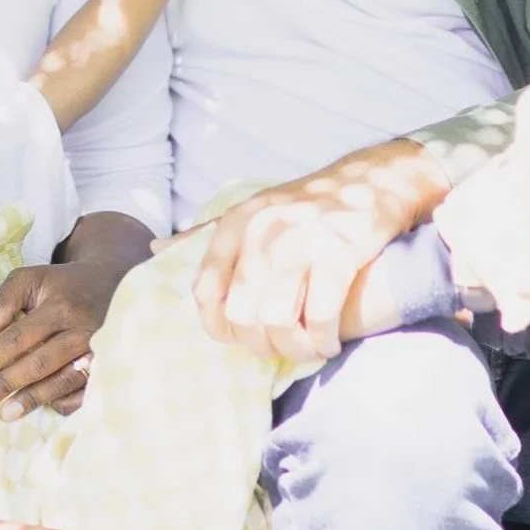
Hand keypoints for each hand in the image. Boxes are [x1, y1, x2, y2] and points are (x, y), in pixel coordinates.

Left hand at [0, 215, 147, 418]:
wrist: (111, 284)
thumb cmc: (62, 285)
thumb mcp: (31, 278)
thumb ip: (2, 300)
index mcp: (60, 307)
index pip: (18, 338)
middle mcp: (82, 330)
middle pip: (40, 363)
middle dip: (8, 384)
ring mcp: (99, 351)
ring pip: (63, 381)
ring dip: (33, 399)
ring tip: (5, 414)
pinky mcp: (108, 366)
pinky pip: (84, 392)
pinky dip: (63, 401)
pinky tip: (42, 407)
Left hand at [173, 141, 450, 362]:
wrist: (372, 182)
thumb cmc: (305, 207)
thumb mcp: (251, 212)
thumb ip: (206, 234)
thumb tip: (157, 250)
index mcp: (236, 224)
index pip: (206, 293)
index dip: (219, 327)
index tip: (241, 336)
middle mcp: (263, 231)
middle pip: (241, 315)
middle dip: (260, 343)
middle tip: (280, 346)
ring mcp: (302, 242)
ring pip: (278, 321)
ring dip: (294, 348)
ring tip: (307, 348)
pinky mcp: (340, 255)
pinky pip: (320, 317)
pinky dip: (322, 340)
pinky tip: (329, 341)